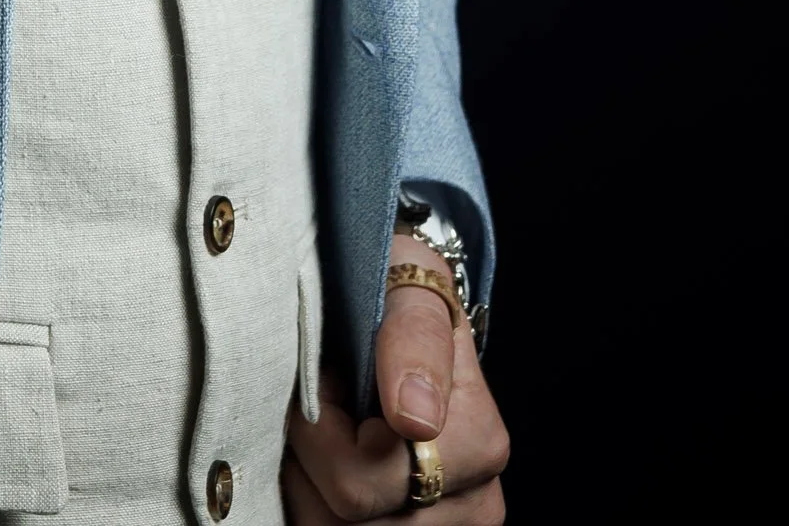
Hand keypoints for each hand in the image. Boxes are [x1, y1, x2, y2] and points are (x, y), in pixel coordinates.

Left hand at [283, 245, 509, 519]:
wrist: (404, 307)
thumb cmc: (400, 294)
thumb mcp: (408, 286)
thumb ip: (414, 338)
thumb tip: (417, 418)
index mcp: (480, 447)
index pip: (359, 483)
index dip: (318, 428)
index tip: (323, 377)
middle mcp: (475, 506)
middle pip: (347, 521)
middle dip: (310, 456)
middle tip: (317, 401)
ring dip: (309, 480)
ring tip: (323, 427)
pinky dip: (315, 499)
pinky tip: (325, 463)